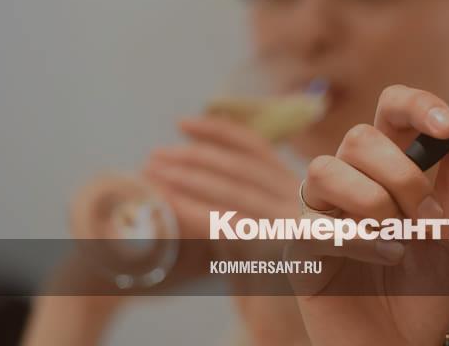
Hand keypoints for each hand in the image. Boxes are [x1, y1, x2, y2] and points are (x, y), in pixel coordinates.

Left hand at [144, 115, 309, 343]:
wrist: (291, 330)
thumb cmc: (269, 288)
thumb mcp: (252, 239)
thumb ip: (236, 210)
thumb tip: (192, 180)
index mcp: (297, 191)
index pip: (257, 149)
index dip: (220, 132)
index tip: (183, 123)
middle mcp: (299, 202)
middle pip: (241, 166)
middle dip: (193, 156)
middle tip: (154, 156)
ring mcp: (291, 224)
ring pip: (233, 189)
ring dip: (188, 177)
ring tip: (150, 172)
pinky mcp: (277, 251)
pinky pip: (226, 222)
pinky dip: (191, 209)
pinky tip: (164, 202)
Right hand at [290, 84, 448, 345]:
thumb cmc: (422, 293)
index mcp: (386, 168)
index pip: (390, 110)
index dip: (417, 105)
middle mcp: (348, 181)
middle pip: (358, 135)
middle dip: (402, 174)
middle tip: (426, 217)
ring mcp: (319, 213)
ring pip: (326, 169)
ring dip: (375, 205)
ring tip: (400, 243)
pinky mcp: (299, 249)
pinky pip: (315, 224)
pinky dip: (360, 241)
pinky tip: (385, 259)